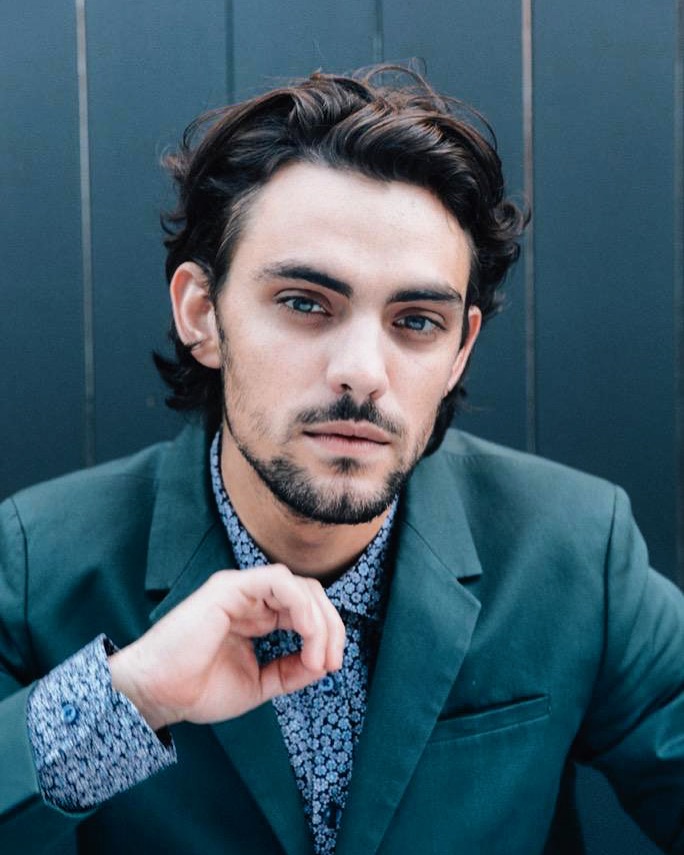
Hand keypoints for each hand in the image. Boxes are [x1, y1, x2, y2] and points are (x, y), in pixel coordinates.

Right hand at [108, 564, 344, 730]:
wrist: (157, 694)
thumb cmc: (197, 689)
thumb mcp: (260, 683)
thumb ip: (291, 671)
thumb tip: (325, 662)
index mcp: (260, 618)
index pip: (307, 612)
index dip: (328, 635)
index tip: (331, 667)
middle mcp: (253, 599)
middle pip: (310, 595)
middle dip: (331, 627)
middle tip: (331, 661)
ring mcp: (242, 590)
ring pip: (300, 586)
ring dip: (319, 620)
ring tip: (317, 655)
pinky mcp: (230, 587)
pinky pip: (278, 580)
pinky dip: (300, 604)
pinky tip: (304, 631)